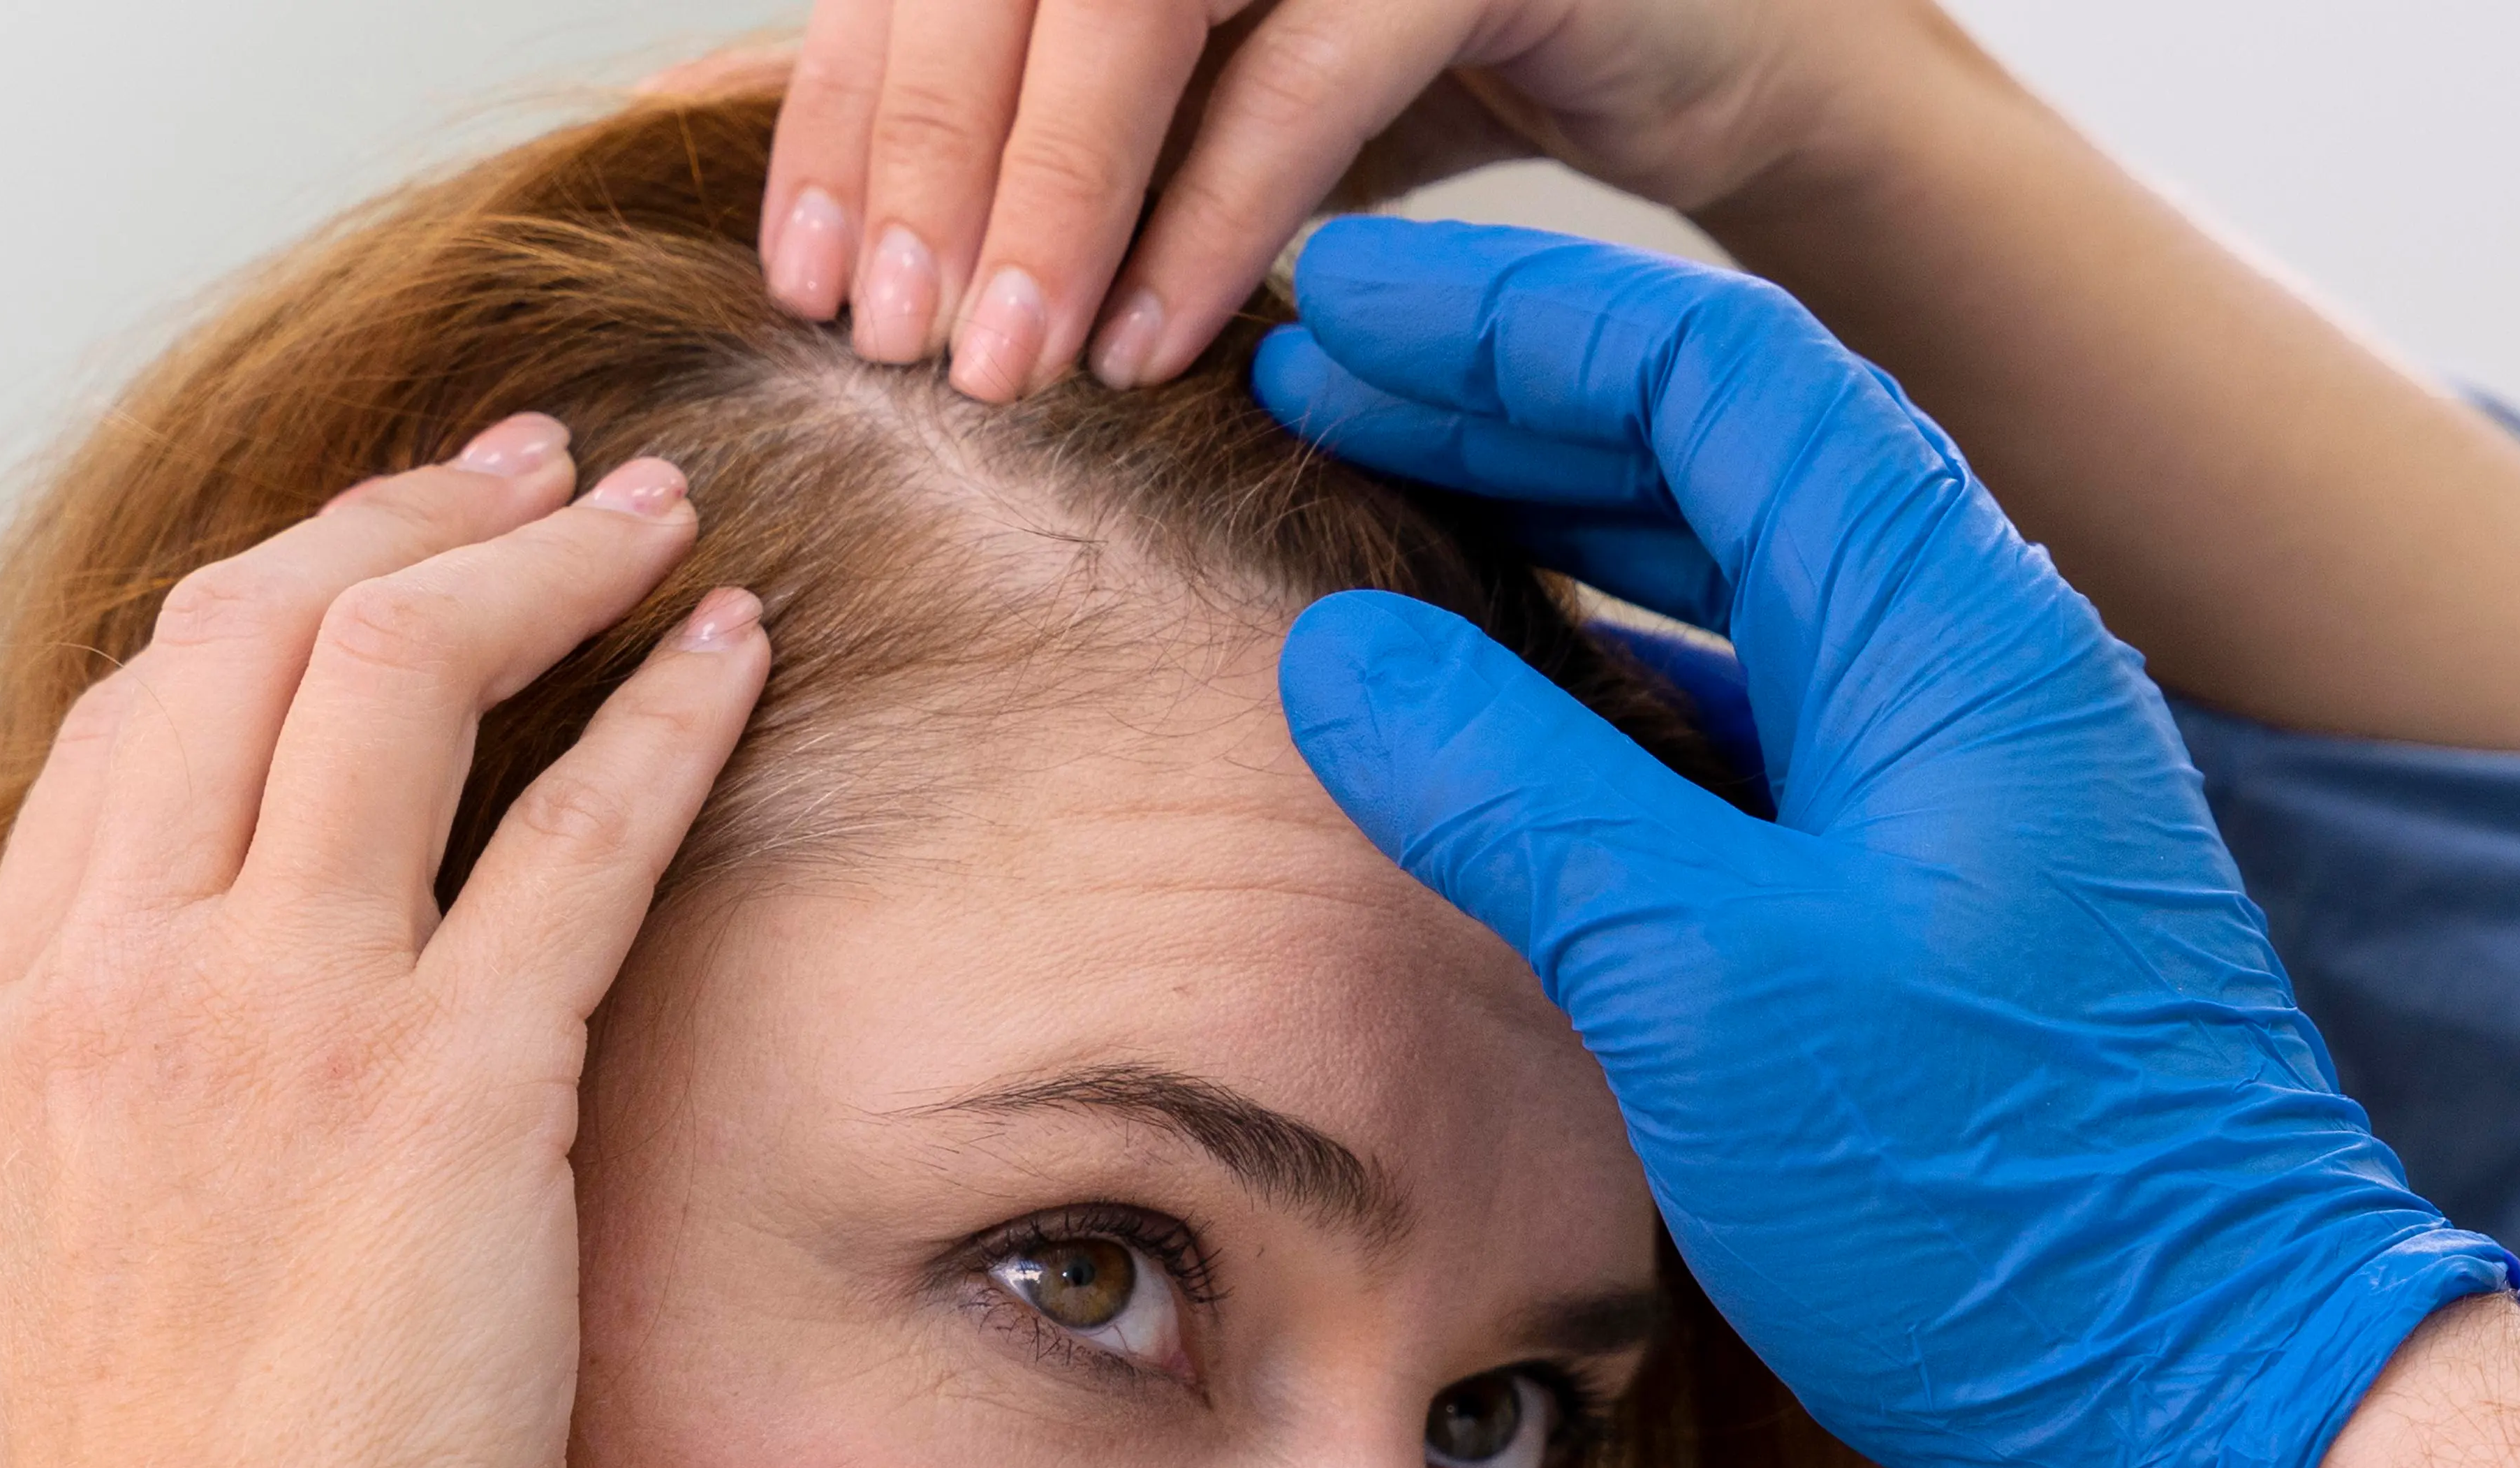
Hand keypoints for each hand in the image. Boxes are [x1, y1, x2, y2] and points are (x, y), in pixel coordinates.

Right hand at [0, 422, 769, 1467]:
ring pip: (392, 671)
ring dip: (531, 558)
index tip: (364, 568)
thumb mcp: (2, 1308)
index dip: (257, 615)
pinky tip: (731, 651)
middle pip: (240, 638)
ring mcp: (279, 1018)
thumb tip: (56, 1086)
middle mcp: (118, 982)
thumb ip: (30, 1156)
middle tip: (522, 475)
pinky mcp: (452, 1087)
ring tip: (644, 515)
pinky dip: (659, 711)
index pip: (124, 731)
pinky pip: (572, 833)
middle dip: (392, 522)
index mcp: (4, 1033)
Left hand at [715, 0, 1957, 395]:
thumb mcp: (1213, 97)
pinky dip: (1218, 212)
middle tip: (889, 339)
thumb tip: (861, 248)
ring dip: (1052, 189)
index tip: (810, 273)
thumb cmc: (1435, 73)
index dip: (855, 105)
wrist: (1709, 50)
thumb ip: (1064, 132)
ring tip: (1002, 364)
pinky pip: (1309, 72)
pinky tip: (1155, 341)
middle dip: (932, 159)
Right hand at [1254, 220, 2517, 1467]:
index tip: (1337, 299)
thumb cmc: (1992, 1201)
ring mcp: (1975, 776)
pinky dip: (1627, 670)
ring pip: (1743, 577)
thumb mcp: (1705, 982)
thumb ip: (1517, 794)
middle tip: (1312, 384)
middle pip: (1724, 445)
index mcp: (1952, 631)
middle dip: (1510, 399)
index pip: (1714, 365)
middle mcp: (1983, 664)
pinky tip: (1516, 698)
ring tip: (1379, 504)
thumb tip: (1341, 655)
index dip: (1510, 315)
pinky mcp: (1952, 888)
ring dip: (1561, 525)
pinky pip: (1768, 710)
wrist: (2208, 1392)